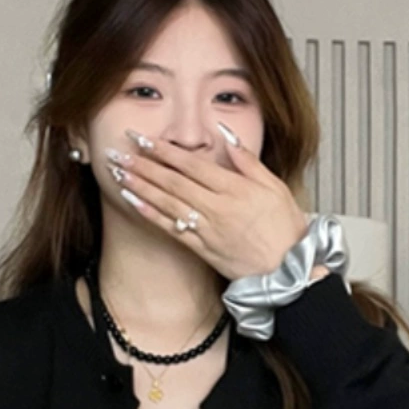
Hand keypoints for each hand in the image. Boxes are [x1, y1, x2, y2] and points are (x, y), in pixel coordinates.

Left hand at [104, 124, 309, 280]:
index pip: (193, 164)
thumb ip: (248, 160)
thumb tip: (226, 136)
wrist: (289, 272)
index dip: (166, 151)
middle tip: (121, 152)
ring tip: (119, 172)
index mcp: (235, 189)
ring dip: (141, 187)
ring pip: (167, 203)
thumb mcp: (275, 186)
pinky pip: (171, 229)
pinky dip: (151, 215)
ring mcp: (208, 230)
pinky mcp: (203, 249)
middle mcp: (217, 208)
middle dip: (144, 165)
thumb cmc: (286, 230)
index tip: (145, 139)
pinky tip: (134, 202)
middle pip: (174, 182)